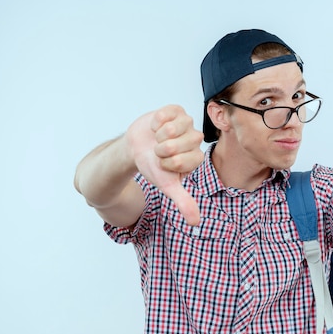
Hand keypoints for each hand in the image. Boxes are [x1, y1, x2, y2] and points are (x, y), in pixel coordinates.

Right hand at [127, 105, 203, 224]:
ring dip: (158, 135)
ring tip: (157, 139)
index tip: (163, 164)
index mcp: (196, 158)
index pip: (184, 160)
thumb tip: (195, 223)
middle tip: (159, 151)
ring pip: (173, 128)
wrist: (136, 148)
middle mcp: (195, 139)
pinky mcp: (176, 110)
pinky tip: (156, 127)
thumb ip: (183, 201)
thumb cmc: (153, 166)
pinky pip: (166, 114)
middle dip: (162, 149)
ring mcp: (187, 123)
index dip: (167, 163)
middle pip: (179, 143)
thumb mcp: (167, 185)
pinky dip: (156, 122)